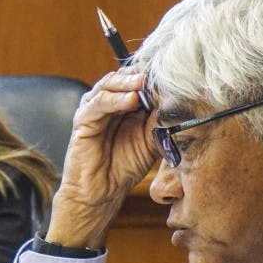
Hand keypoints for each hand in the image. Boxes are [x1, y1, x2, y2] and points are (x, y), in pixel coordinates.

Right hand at [46, 68, 156, 247]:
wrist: (102, 193)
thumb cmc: (125, 167)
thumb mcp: (152, 141)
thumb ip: (162, 122)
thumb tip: (179, 103)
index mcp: (125, 104)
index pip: (138, 80)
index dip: (153, 75)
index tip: (172, 71)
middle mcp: (109, 102)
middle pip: (123, 76)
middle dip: (141, 73)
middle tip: (158, 70)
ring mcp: (94, 109)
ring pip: (109, 85)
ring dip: (128, 81)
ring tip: (144, 81)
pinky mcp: (83, 120)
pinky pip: (98, 104)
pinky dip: (115, 99)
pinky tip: (131, 99)